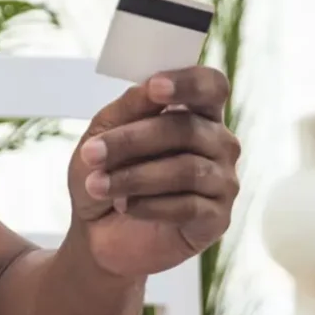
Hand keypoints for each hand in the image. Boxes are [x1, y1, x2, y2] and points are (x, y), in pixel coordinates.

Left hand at [68, 67, 240, 279]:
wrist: (96, 231)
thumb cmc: (105, 173)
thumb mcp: (103, 133)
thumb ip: (129, 107)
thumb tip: (150, 87)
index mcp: (196, 113)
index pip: (211, 86)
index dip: (188, 83)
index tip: (154, 88)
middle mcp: (218, 143)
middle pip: (187, 129)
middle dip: (132, 141)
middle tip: (91, 154)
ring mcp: (223, 182)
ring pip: (186, 170)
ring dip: (134, 177)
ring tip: (97, 186)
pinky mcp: (217, 219)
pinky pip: (188, 206)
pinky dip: (148, 205)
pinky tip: (125, 206)